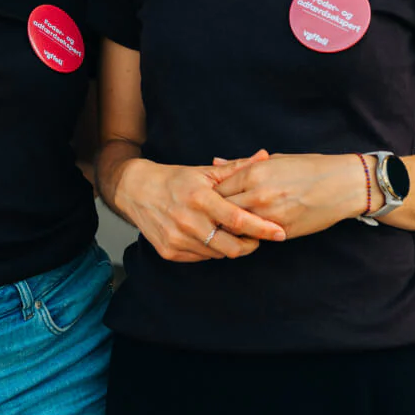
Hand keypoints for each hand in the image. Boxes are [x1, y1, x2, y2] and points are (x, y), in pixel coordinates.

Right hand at [116, 151, 285, 262]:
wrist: (135, 190)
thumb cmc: (175, 179)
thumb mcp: (205, 171)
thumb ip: (238, 168)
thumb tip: (265, 156)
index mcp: (200, 198)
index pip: (238, 220)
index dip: (262, 228)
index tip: (279, 232)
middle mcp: (188, 221)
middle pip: (231, 246)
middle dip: (250, 245)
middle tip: (256, 237)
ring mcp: (177, 239)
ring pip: (217, 254)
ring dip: (229, 246)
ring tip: (232, 234)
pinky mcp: (169, 252)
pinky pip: (201, 258)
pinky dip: (210, 250)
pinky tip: (209, 236)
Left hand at [213, 153, 364, 239]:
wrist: (341, 185)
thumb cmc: (307, 168)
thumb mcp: (273, 160)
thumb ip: (241, 165)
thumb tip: (214, 162)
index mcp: (254, 173)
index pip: (218, 190)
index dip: (210, 196)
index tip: (207, 198)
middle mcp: (258, 195)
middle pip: (222, 210)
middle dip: (215, 213)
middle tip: (211, 215)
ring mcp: (270, 216)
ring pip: (237, 228)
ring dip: (230, 227)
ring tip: (226, 224)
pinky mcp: (282, 232)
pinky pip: (256, 237)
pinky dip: (250, 235)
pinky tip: (248, 231)